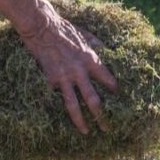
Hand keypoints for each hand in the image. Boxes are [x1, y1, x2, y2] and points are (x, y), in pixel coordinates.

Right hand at [0, 0, 117, 133]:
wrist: (41, 27)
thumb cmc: (65, 29)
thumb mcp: (86, 34)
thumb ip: (97, 46)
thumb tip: (109, 52)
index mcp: (90, 59)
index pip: (107, 79)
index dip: (113, 89)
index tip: (118, 97)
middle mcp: (79, 72)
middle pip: (93, 99)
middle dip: (101, 115)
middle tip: (107, 127)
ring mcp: (63, 78)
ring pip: (73, 105)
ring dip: (81, 120)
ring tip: (86, 132)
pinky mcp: (50, 80)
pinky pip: (56, 95)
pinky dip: (59, 104)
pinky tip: (60, 115)